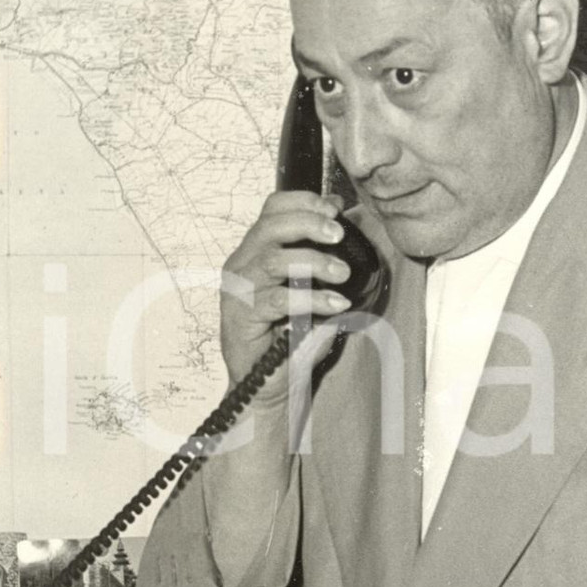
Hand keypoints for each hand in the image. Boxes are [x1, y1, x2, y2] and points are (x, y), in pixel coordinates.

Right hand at [220, 190, 352, 398]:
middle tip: (340, 234)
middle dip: (309, 223)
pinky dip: (312, 299)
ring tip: (343, 273)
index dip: (304, 202)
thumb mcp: (311, 289)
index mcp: (257, 250)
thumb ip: (321, 257)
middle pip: (270, 226)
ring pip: (274, 260)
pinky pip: (279, 300)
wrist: (267, 384)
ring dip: (314, 261)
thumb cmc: (289, 335)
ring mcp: (239, 291)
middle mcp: (242, 264)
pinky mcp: (242, 318)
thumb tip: (347, 225)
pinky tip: (336, 304)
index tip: (335, 209)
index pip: (272, 209)